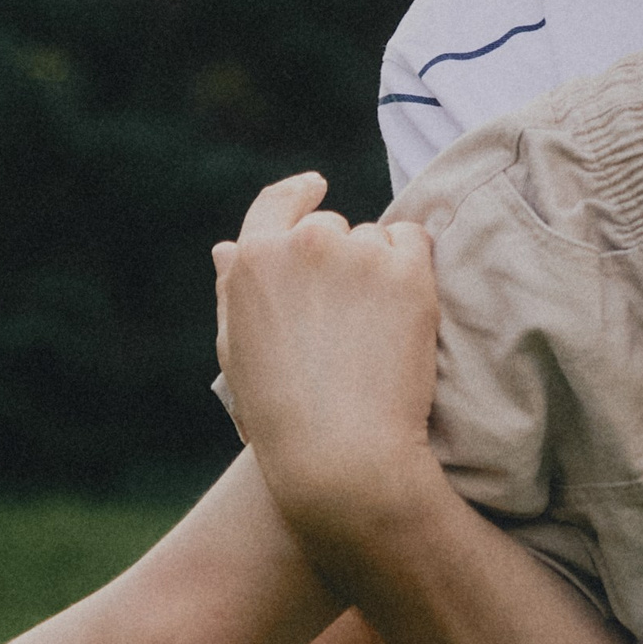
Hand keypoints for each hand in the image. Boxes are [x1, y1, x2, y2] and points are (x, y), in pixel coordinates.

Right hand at [213, 175, 442, 559]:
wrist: (342, 457)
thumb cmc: (282, 419)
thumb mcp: (238, 353)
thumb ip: (234, 291)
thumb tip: (227, 248)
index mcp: (252, 261)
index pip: (275, 204)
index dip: (296, 193)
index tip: (315, 186)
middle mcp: (302, 244)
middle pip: (331, 227)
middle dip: (340, 258)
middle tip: (347, 320)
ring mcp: (356, 253)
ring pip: (375, 239)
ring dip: (379, 268)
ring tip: (373, 335)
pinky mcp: (405, 270)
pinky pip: (414, 243)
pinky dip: (414, 269)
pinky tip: (405, 316)